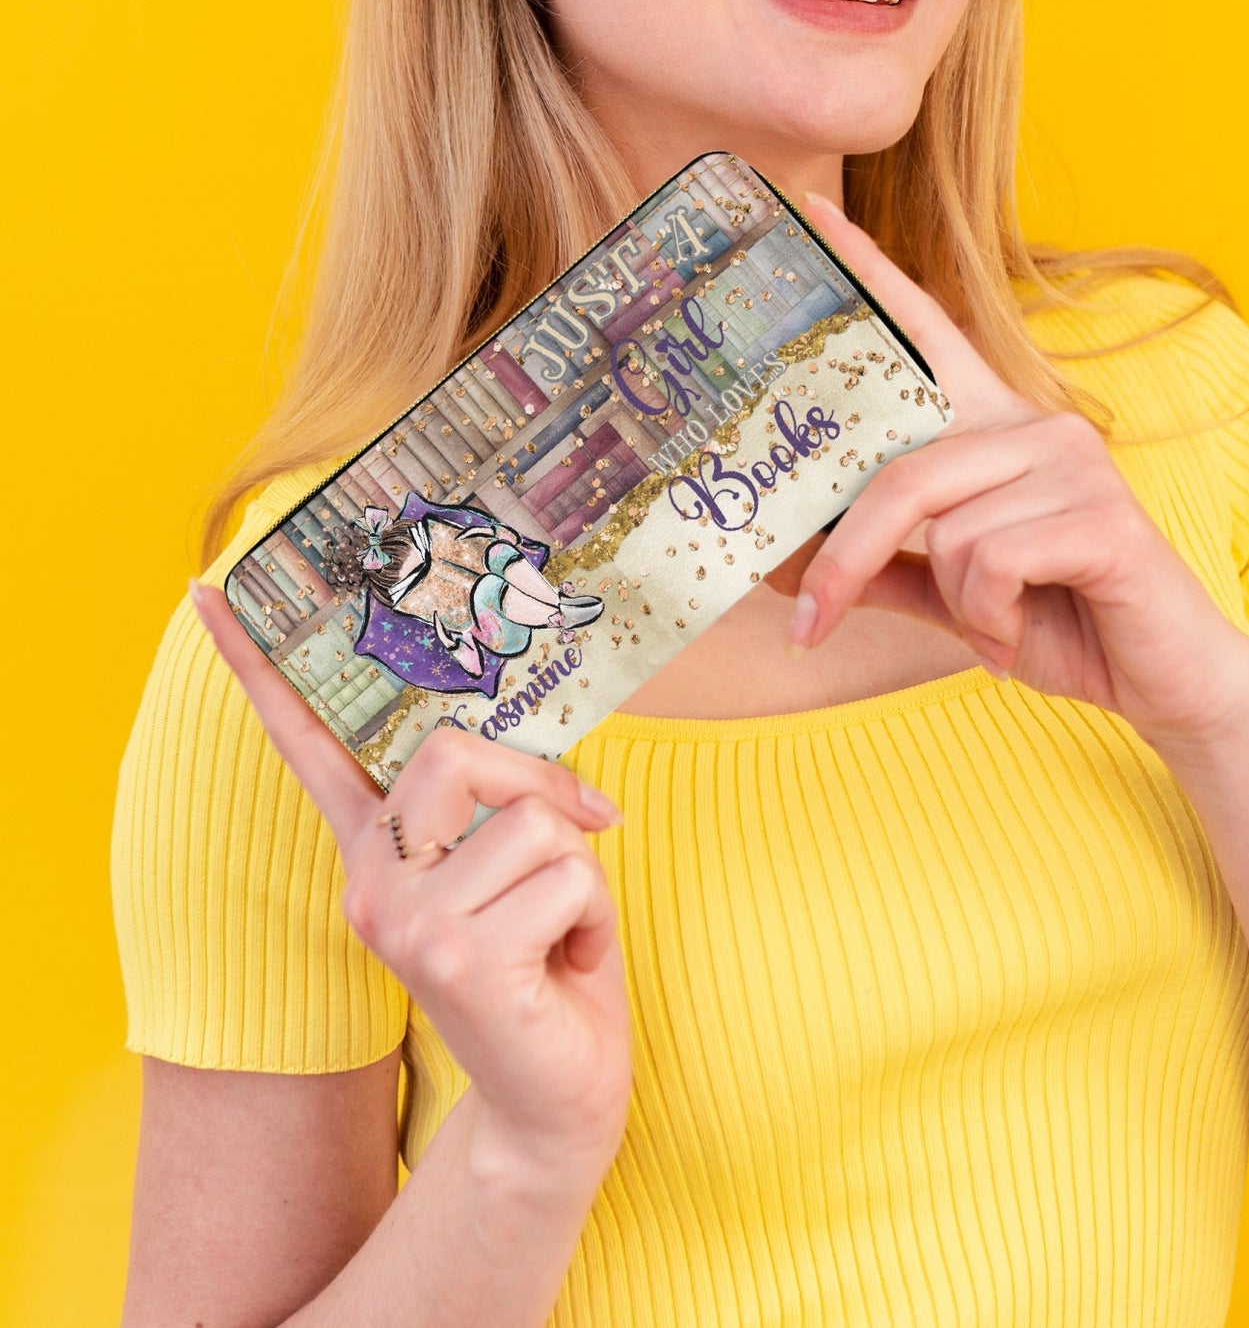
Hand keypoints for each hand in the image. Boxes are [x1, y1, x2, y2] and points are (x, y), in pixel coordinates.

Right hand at [191, 582, 631, 1172]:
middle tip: (583, 836)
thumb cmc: (550, 969)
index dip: (260, 669)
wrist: (555, 1097)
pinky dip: (595, 918)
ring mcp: (404, 921)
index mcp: (380, 850)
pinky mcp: (455, 957)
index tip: (208, 595)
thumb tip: (571, 790)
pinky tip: (562, 968)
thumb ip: (513, 812)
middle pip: (459, 751)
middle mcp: (372, 881)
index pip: (311, 747)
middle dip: (545, 789)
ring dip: (581, 875)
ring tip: (557, 935)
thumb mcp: (530, 870)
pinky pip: (567, 875)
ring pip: (533, 820)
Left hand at [787, 193, 1248, 747]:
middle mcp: (1037, 425)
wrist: (1163, 679)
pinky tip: (1024, 628)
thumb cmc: (1059, 621)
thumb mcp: (955, 593)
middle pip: (901, 473)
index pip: (927, 336)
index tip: (814, 216)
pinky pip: (990, 560)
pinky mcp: (1102, 514)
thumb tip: (787, 566)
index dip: (870, 275)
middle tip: (810, 624)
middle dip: (846, 561)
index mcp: (998, 431)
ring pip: (946, 530)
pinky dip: (991, 616)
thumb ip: (886, 568)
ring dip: (959, 602)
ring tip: (1000, 621)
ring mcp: (1073, 462)